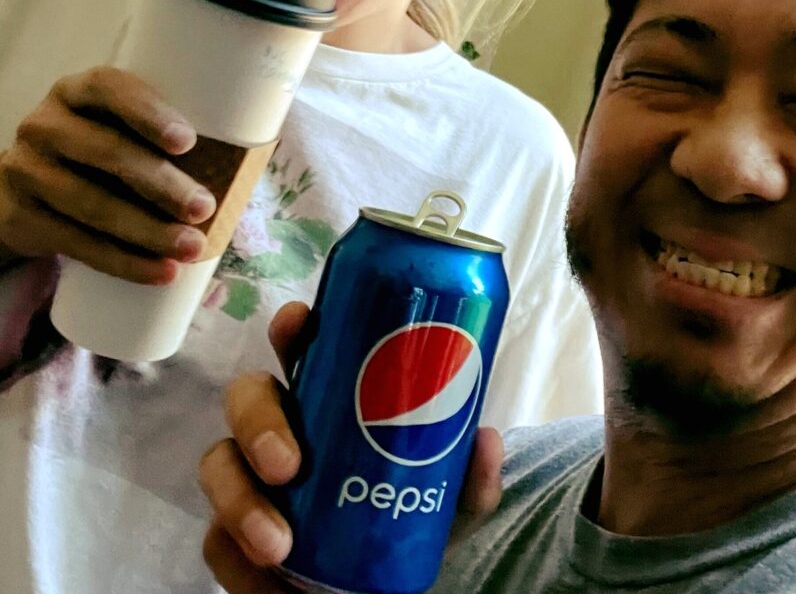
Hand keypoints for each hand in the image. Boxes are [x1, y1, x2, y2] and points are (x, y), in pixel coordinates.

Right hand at [0, 67, 215, 282]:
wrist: (28, 191)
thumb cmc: (104, 152)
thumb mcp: (121, 128)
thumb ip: (166, 134)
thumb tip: (256, 160)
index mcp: (79, 92)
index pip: (108, 88)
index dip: (148, 113)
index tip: (188, 142)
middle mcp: (46, 125)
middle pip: (107, 152)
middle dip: (162, 184)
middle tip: (205, 207)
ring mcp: (27, 171)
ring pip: (92, 204)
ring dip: (148, 231)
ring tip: (192, 247)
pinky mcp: (20, 219)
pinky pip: (75, 243)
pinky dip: (123, 262)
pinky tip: (161, 273)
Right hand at [200, 302, 503, 592]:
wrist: (381, 589)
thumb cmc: (408, 521)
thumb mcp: (450, 502)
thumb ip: (470, 478)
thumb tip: (487, 441)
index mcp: (328, 398)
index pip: (302, 346)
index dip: (292, 327)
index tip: (298, 323)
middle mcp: (282, 427)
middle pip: (248, 396)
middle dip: (259, 421)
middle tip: (288, 465)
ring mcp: (251, 479)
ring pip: (218, 463)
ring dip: (239, 500)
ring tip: (277, 543)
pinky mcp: (233, 534)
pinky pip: (214, 538)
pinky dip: (234, 555)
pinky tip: (263, 577)